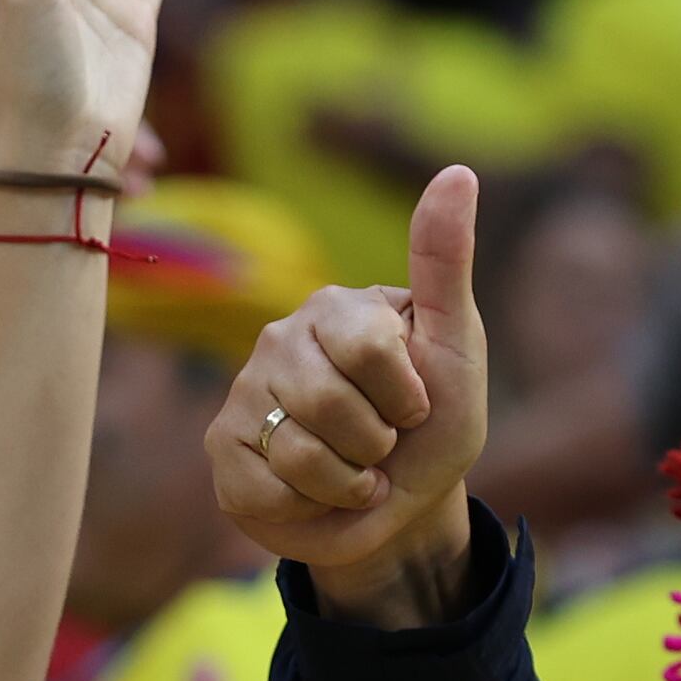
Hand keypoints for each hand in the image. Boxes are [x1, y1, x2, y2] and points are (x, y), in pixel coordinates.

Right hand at [211, 166, 489, 623]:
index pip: (369, 348)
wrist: (401, 510)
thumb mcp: (456, 348)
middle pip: (329, 405)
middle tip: (383, 445)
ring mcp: (243, 393)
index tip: (415, 405)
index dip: (406, 397)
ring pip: (296, 453)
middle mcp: (279, 339)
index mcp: (335, 307)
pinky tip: (317, 494)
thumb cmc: (432, 424)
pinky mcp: (221, 450)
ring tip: (355, 472)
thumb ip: (446, 264)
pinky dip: (310, 508)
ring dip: (348, 483)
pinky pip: (266, 490)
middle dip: (377, 446)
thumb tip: (458, 170)